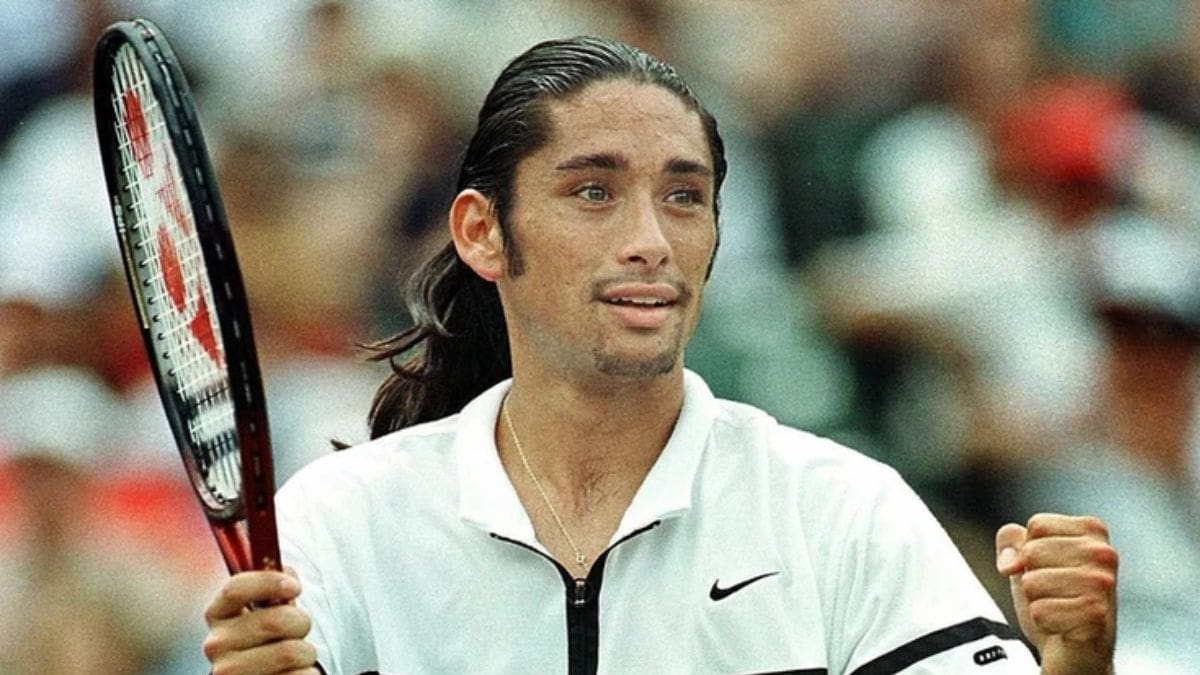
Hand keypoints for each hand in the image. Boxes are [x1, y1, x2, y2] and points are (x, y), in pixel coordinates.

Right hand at [203, 568, 319, 674]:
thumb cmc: (269, 640)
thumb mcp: (267, 610)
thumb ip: (274, 589)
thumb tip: (288, 575)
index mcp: (218, 614)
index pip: (236, 588)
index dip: (269, 582)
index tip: (295, 587)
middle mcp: (216, 644)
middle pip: (274, 621)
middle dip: (301, 622)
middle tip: (300, 630)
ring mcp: (229, 672)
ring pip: (290, 652)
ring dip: (306, 652)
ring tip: (297, 657)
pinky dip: (307, 673)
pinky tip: (294, 673)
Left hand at [995, 514, 1117, 674]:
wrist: (1075, 649)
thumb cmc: (1054, 597)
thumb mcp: (1028, 558)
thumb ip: (1011, 539)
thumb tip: (1010, 564)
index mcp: (1093, 530)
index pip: (1037, 525)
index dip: (1030, 549)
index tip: (1050, 568)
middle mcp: (1105, 554)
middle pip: (1032, 552)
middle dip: (1032, 576)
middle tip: (1055, 593)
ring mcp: (1103, 585)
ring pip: (1031, 582)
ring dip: (1036, 600)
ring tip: (1059, 608)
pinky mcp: (1095, 616)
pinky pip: (1039, 611)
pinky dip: (1043, 622)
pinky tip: (1063, 626)